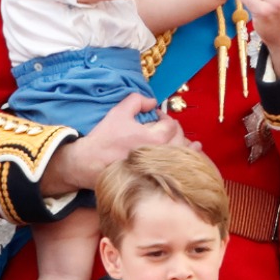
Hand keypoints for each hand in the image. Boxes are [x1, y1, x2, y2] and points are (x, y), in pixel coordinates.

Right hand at [39, 95, 190, 194]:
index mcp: (156, 138)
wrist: (89, 164)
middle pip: (180, 139)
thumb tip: (153, 101)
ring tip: (190, 143)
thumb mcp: (119, 113)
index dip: (165, 117)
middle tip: (166, 126)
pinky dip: (185, 162)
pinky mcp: (156, 178)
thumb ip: (137, 101)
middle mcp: (162, 154)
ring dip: (186, 147)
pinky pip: (176, 169)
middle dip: (175, 130)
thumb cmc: (104, 139)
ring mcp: (160, 168)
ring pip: (183, 156)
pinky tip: (188, 158)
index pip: (171, 124)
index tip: (157, 116)